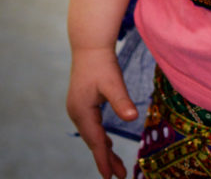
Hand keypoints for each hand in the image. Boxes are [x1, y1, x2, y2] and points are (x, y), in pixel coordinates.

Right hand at [67, 47, 138, 178]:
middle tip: (120, 175)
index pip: (95, 141)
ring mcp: (77, 109)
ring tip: (116, 166)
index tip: (110, 177)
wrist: (89, 45)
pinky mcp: (81, 104)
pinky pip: (92, 127)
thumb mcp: (113, 82)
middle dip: (106, 159)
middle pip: (93, 141)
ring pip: (92, 135)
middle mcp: (76, 113)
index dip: (104, 159)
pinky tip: (108, 144)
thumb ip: (122, 101)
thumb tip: (133, 118)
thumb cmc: (102, 63)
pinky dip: (100, 138)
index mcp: (82, 111)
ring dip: (104, 150)